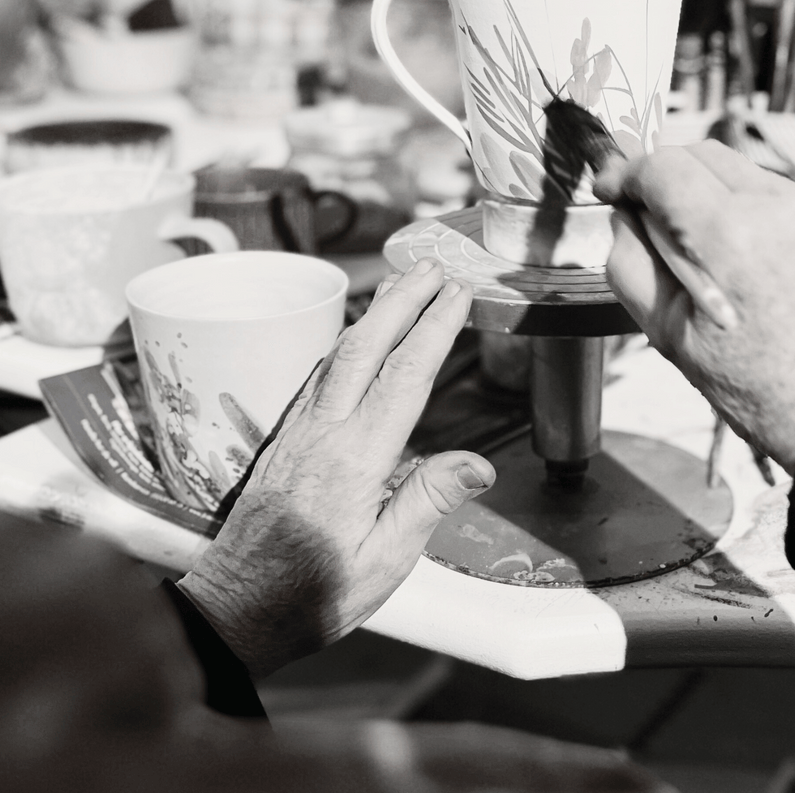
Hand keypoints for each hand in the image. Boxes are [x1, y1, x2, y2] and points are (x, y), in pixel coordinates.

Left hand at [177, 260, 494, 678]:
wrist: (234, 610)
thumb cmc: (313, 595)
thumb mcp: (384, 563)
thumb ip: (427, 504)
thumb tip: (480, 465)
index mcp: (355, 459)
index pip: (404, 377)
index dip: (434, 329)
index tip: (458, 295)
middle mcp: (322, 432)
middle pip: (365, 347)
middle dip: (402, 299)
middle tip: (433, 266)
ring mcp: (298, 432)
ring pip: (336, 354)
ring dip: (372, 313)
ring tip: (401, 285)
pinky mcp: (283, 441)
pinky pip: (317, 376)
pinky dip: (344, 343)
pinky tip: (355, 339)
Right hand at [594, 141, 794, 471]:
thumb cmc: (763, 390)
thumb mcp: (669, 336)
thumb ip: (631, 266)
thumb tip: (624, 222)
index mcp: (729, 236)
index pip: (663, 165)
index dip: (627, 172)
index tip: (610, 190)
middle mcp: (774, 207)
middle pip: (699, 152)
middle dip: (662, 174)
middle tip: (642, 213)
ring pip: (735, 167)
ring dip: (700, 187)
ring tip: (691, 243)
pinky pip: (769, 189)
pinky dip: (738, 203)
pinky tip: (733, 251)